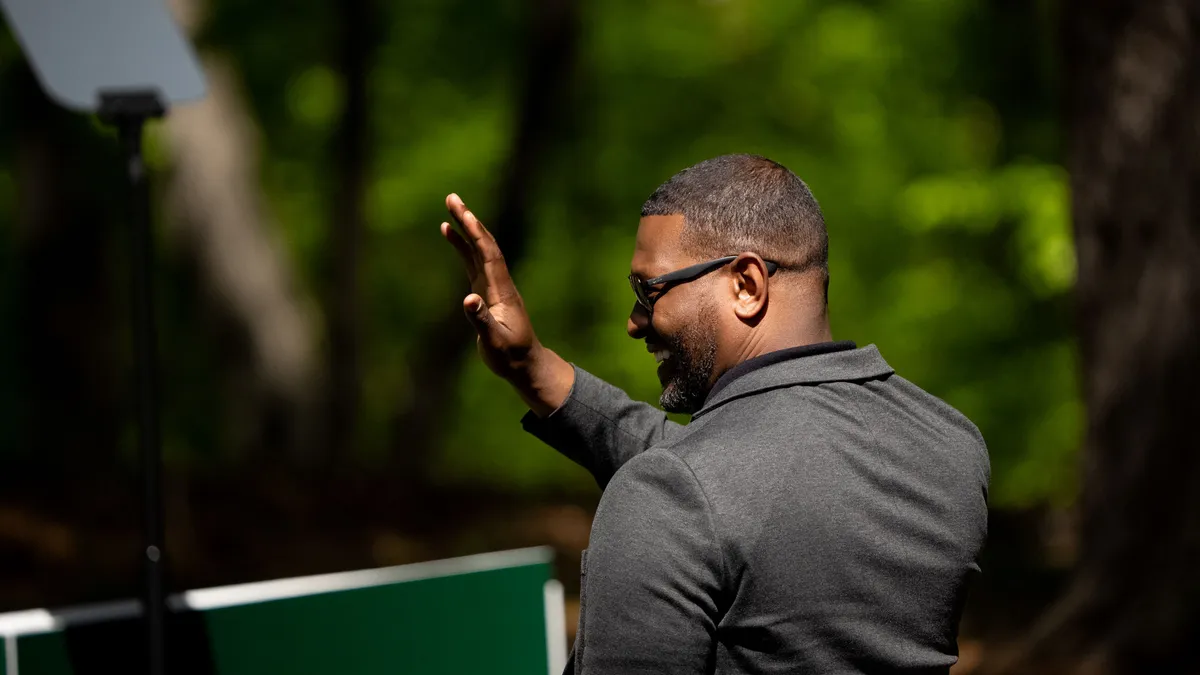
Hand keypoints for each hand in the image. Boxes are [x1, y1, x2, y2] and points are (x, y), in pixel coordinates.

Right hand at [441, 194, 572, 415]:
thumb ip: (480, 320)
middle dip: (469, 220)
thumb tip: (468, 299)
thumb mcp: (494, 341)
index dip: (475, 232)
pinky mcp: (486, 291)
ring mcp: (492, 285)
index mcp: (501, 290)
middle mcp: (499, 282)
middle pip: (484, 244)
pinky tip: (449, 234)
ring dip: (465, 228)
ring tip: (450, 207)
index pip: (488, 254)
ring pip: (478, 250)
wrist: (524, 363)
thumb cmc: (509, 355)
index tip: (461, 212)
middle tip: (452, 197)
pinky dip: (462, 247)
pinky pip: (473, 262)